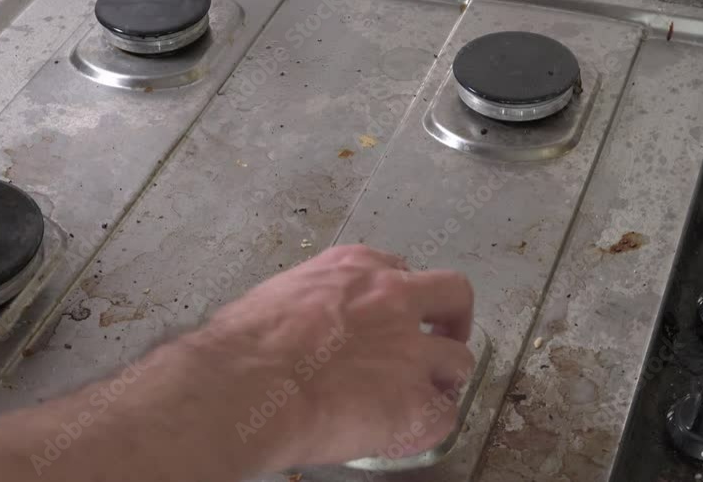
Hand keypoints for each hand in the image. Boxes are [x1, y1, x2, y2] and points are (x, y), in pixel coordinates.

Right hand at [180, 244, 475, 470]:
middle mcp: (394, 299)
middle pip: (453, 295)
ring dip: (443, 379)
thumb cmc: (242, 345)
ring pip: (459, 360)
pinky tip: (406, 434)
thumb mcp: (277, 297)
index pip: (399, 271)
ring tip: (422, 399)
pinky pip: (444, 417)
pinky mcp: (416, 402)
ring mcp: (411, 351)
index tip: (391, 316)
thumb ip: (309, 304)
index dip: (399, 297)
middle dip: (453, 320)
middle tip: (438, 343)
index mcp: (356, 268)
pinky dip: (430, 427)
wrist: (248, 385)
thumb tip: (302, 331)